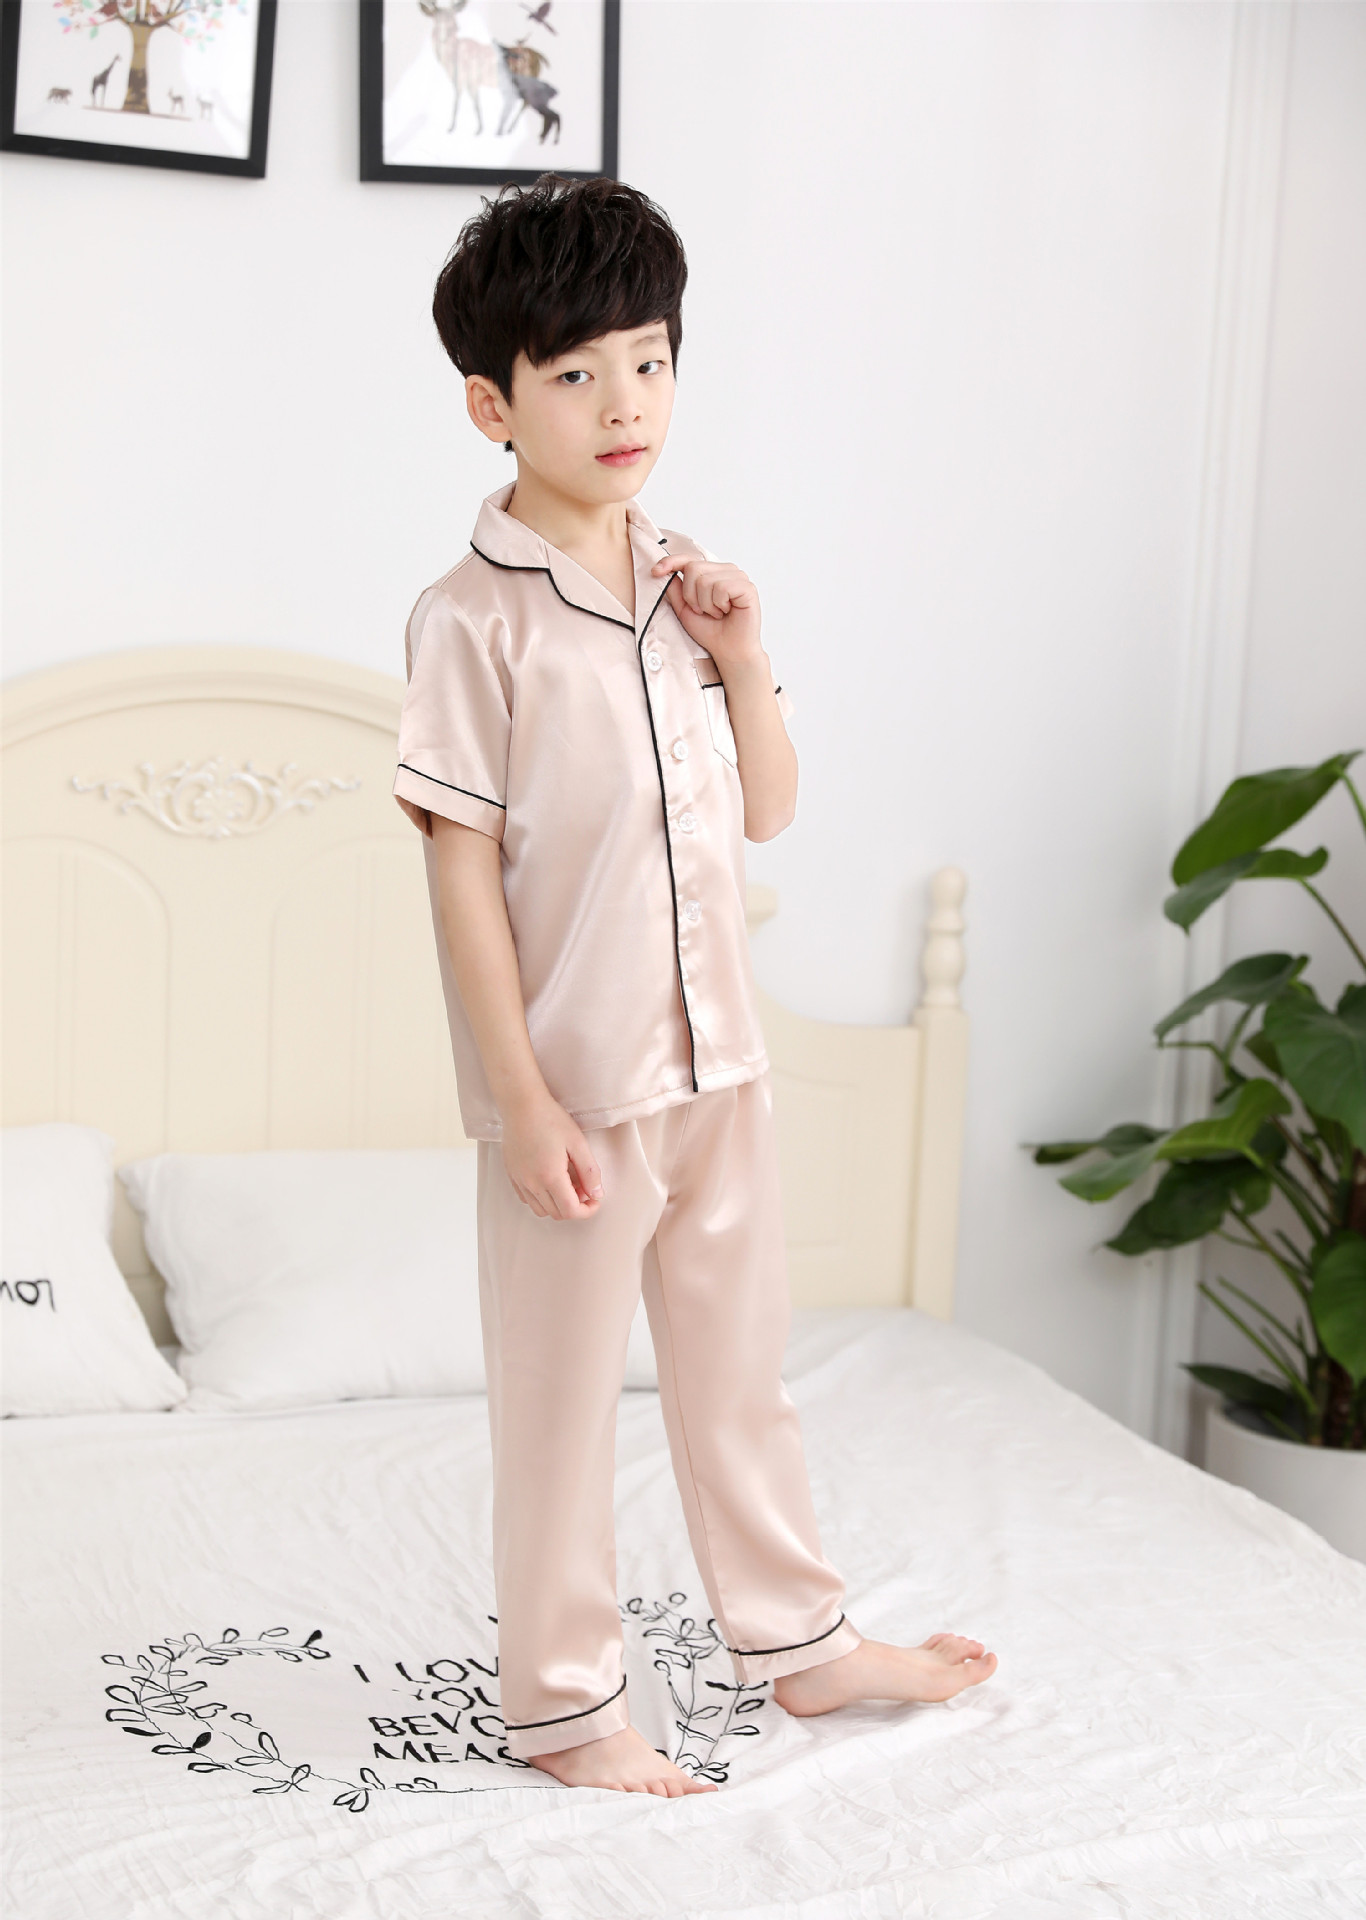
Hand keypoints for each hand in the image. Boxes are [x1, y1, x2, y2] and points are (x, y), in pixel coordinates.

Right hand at [499, 1088, 603, 1220]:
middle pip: (557, 1213)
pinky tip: (550, 1180)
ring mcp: (519, 1181)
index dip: (588, 1211)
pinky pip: (527, 1199)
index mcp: (550, 1177)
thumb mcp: (578, 1143)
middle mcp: (532, 1184)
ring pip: (541, 1210)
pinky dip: (542, 1198)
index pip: (571, 1211)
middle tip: (584, 1188)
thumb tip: (597, 1194)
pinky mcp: (512, 1175)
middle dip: (575, 1207)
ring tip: (567, 1184)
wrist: (521, 1105)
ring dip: (558, 1205)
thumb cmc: (551, 1119)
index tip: (595, 1199)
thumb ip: (590, 1172)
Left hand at [650, 553, 761, 671]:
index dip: (670, 562)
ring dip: (705, 604)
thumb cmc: (711, 631)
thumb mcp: (684, 609)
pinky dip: (718, 604)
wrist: (729, 651)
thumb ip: (675, 590)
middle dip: (691, 595)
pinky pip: (721, 587)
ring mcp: (738, 577)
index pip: (688, 559)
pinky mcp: (747, 587)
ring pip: (705, 579)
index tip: (655, 572)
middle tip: (703, 611)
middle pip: (693, 568)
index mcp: (712, 573)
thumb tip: (665, 572)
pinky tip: (726, 612)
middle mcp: (725, 570)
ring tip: (716, 614)